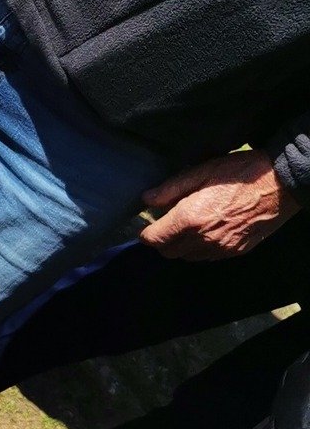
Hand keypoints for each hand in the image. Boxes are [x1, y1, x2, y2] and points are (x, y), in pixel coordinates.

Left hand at [139, 151, 298, 259]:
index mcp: (189, 218)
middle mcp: (202, 239)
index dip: (147, 232)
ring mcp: (220, 249)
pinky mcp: (235, 252)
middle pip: (168, 252)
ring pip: (187, 257)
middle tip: (168, 224)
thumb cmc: (241, 173)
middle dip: (163, 240)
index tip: (149, 224)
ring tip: (190, 225)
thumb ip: (171, 188)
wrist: (280, 185)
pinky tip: (208, 230)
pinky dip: (201, 248)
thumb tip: (147, 199)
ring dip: (182, 245)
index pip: (153, 239)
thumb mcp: (202, 171)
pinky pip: (208, 257)